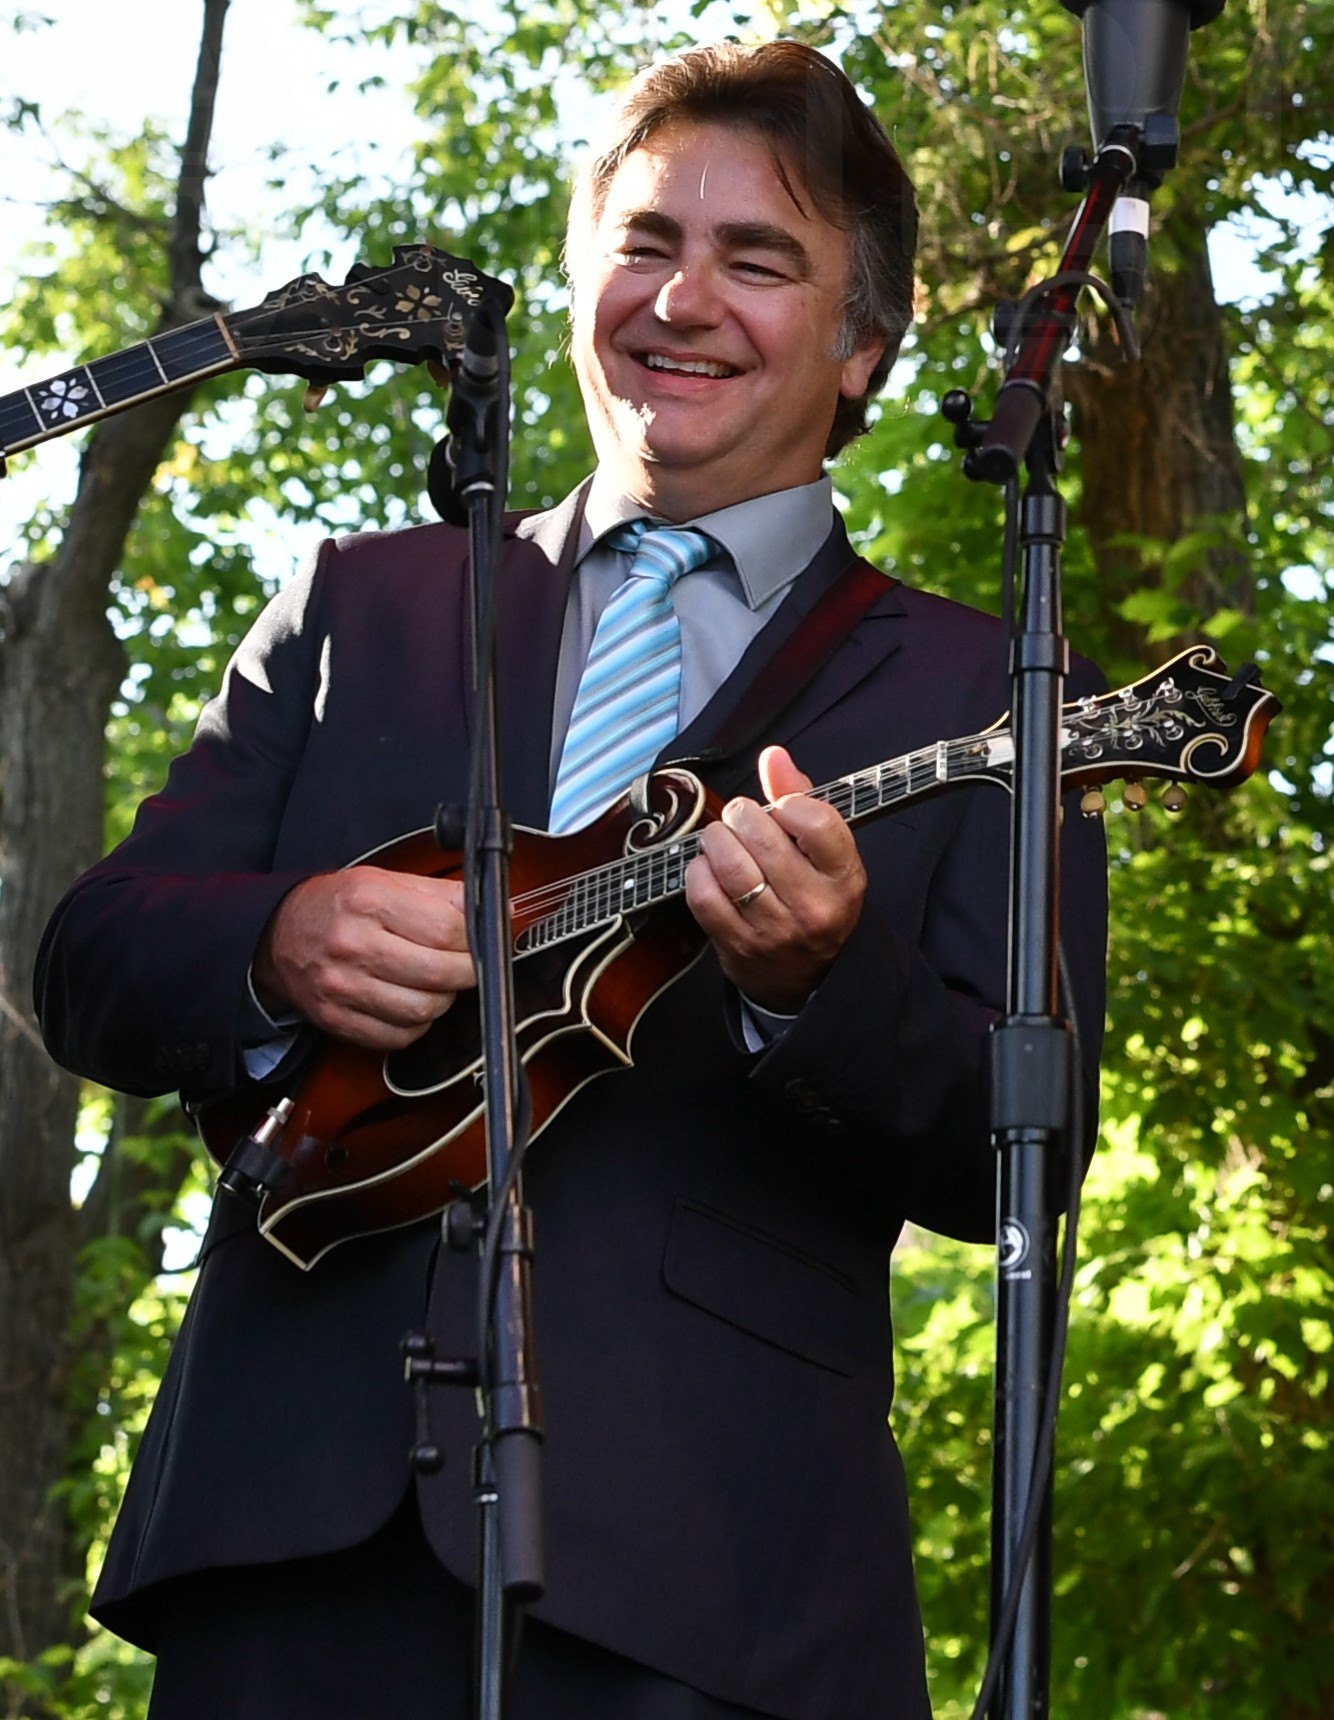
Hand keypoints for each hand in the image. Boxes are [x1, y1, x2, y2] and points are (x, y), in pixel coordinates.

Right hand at [252, 867, 475, 1050]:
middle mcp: (353, 944)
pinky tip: (411, 1002)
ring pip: (423, 1010)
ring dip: (442, 1000)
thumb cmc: (338, 906)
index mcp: (369, 901)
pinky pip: (399, 1036)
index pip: (446, 930)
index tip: (477, 941)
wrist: (278, 935)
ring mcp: (342, 987)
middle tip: (466, 966)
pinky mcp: (337, 1019)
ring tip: (436, 983)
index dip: (473, 939)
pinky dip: (416, 1025)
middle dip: (466, 973)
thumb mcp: (387, 880)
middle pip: (439, 974)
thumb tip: (496, 909)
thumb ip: (443, 894)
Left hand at [685, 746, 865, 1014]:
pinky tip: (708, 867)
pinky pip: (703, 895)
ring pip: (730, 866)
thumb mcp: (825, 854)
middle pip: (763, 839)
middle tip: (740, 818)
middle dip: (741, 816)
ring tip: (721, 838)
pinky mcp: (737, 946)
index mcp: (844, 878)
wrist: (804, 976)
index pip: (817, 823)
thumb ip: (802, 799)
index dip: (789, 803)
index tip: (781, 808)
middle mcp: (814, 907)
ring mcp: (775, 930)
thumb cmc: (814, 899)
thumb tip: (773, 755)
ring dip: (716, 840)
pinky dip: (698, 871)